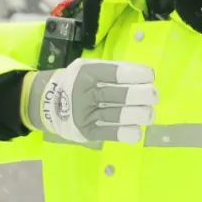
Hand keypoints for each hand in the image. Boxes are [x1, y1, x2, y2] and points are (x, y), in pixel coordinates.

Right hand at [21, 59, 157, 143]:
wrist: (47, 103)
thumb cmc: (76, 82)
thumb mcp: (87, 67)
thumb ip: (111, 70)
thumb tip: (142, 74)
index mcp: (86, 73)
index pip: (113, 73)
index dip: (134, 74)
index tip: (150, 76)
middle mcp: (84, 93)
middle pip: (116, 95)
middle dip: (139, 95)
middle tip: (154, 95)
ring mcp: (84, 114)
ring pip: (114, 115)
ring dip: (136, 115)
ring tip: (149, 114)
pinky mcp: (86, 132)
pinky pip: (106, 134)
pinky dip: (123, 133)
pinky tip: (137, 132)